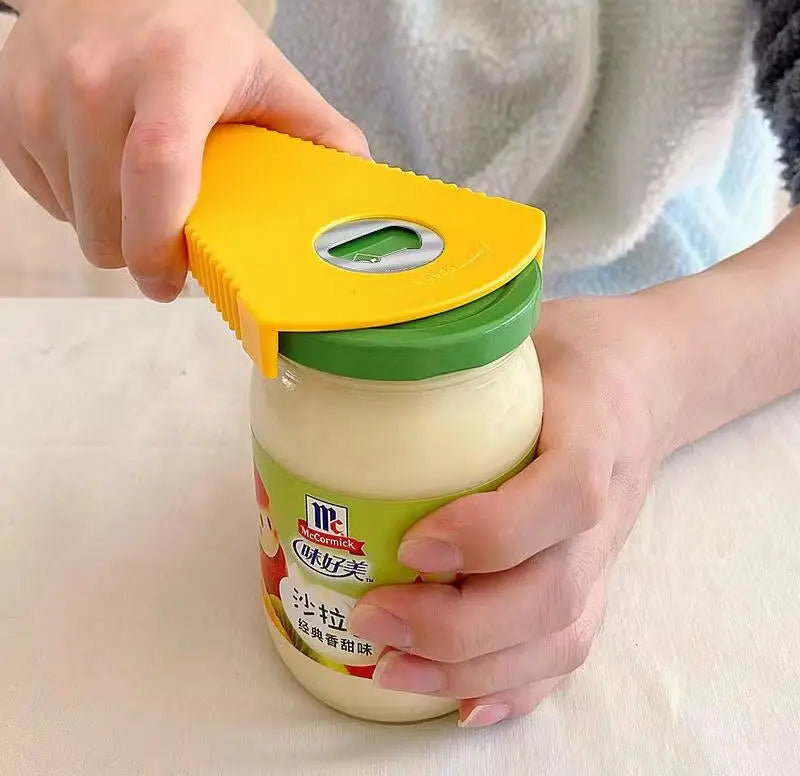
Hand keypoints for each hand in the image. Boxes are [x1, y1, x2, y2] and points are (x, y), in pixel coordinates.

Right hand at [0, 0, 366, 299]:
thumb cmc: (194, 32)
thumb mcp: (269, 72)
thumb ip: (322, 133)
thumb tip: (363, 193)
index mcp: (174, 71)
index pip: (159, 168)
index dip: (163, 243)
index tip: (173, 282)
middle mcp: (97, 79)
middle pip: (110, 220)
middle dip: (143, 256)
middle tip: (173, 244)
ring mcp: (41, 97)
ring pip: (78, 222)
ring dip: (114, 231)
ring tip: (143, 196)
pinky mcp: (9, 114)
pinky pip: (47, 201)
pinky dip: (80, 206)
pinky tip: (106, 171)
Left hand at [349, 296, 673, 726]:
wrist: (645, 380)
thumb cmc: (569, 351)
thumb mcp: (523, 324)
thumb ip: (454, 343)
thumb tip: (347, 358)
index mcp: (595, 427)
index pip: (566, 492)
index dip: (492, 531)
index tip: (414, 543)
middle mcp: (608, 501)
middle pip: (554, 590)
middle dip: (459, 625)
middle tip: (373, 617)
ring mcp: (604, 550)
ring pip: (560, 635)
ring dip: (472, 670)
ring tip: (391, 669)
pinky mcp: (595, 578)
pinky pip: (567, 648)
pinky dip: (514, 687)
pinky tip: (458, 703)